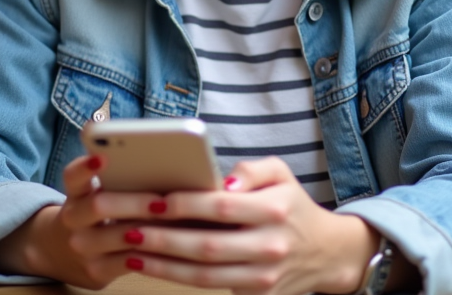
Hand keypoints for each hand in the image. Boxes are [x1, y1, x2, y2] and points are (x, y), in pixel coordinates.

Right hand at [0, 154, 162, 288]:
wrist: (62, 252)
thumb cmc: (96, 214)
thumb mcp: (95, 192)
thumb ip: (119, 178)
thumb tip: (166, 160)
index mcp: (75, 193)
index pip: (73, 175)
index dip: (85, 166)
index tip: (102, 157)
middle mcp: (74, 219)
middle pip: (99, 205)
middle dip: (134, 202)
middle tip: (161, 200)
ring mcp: (83, 247)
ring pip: (119, 236)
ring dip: (149, 229)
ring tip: (176, 221)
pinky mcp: (96, 271)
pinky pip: (128, 262)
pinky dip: (151, 252)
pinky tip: (169, 245)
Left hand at [113, 157, 381, 294]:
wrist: (326, 252)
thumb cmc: (291, 205)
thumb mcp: (281, 173)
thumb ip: (250, 169)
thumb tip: (219, 181)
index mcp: (275, 209)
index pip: (223, 207)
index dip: (186, 205)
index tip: (152, 200)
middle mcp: (270, 246)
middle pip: (207, 245)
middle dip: (161, 237)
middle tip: (125, 225)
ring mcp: (263, 277)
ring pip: (204, 274)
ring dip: (162, 263)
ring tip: (129, 248)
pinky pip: (209, 287)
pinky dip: (176, 277)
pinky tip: (150, 264)